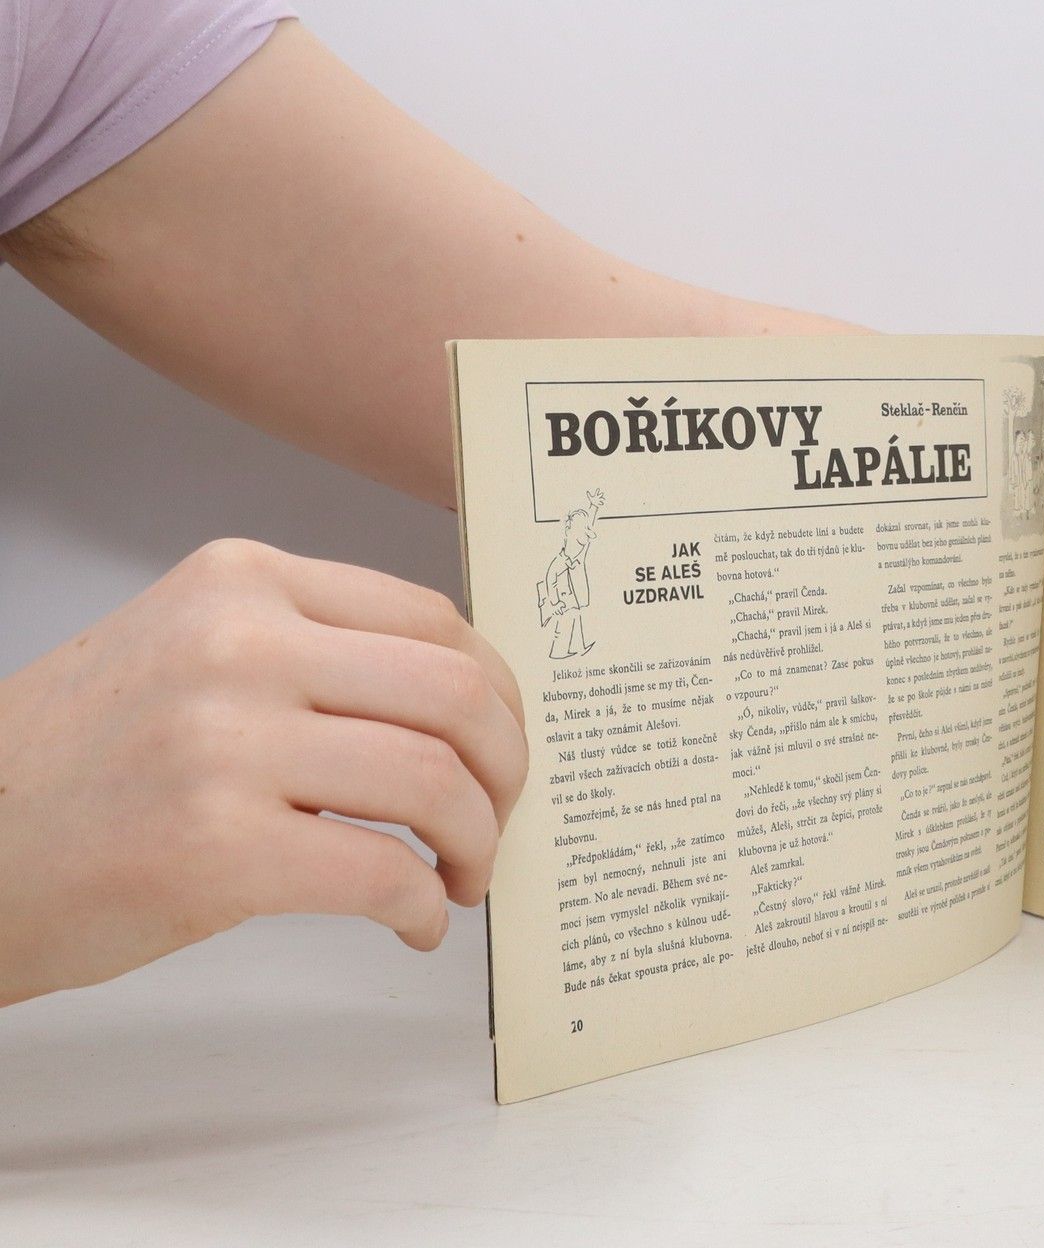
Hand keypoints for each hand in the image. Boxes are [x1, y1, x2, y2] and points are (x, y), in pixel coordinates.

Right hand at [0, 538, 527, 1006]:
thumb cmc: (77, 762)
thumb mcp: (189, 647)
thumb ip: (309, 647)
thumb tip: (456, 699)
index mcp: (244, 580)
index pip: (431, 619)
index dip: (496, 690)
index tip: (503, 739)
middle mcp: (241, 644)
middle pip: (455, 690)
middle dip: (508, 764)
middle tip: (500, 814)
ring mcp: (225, 744)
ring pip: (434, 779)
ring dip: (477, 839)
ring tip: (462, 874)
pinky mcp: (214, 851)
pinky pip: (381, 873)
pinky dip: (421, 907)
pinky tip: (413, 922)